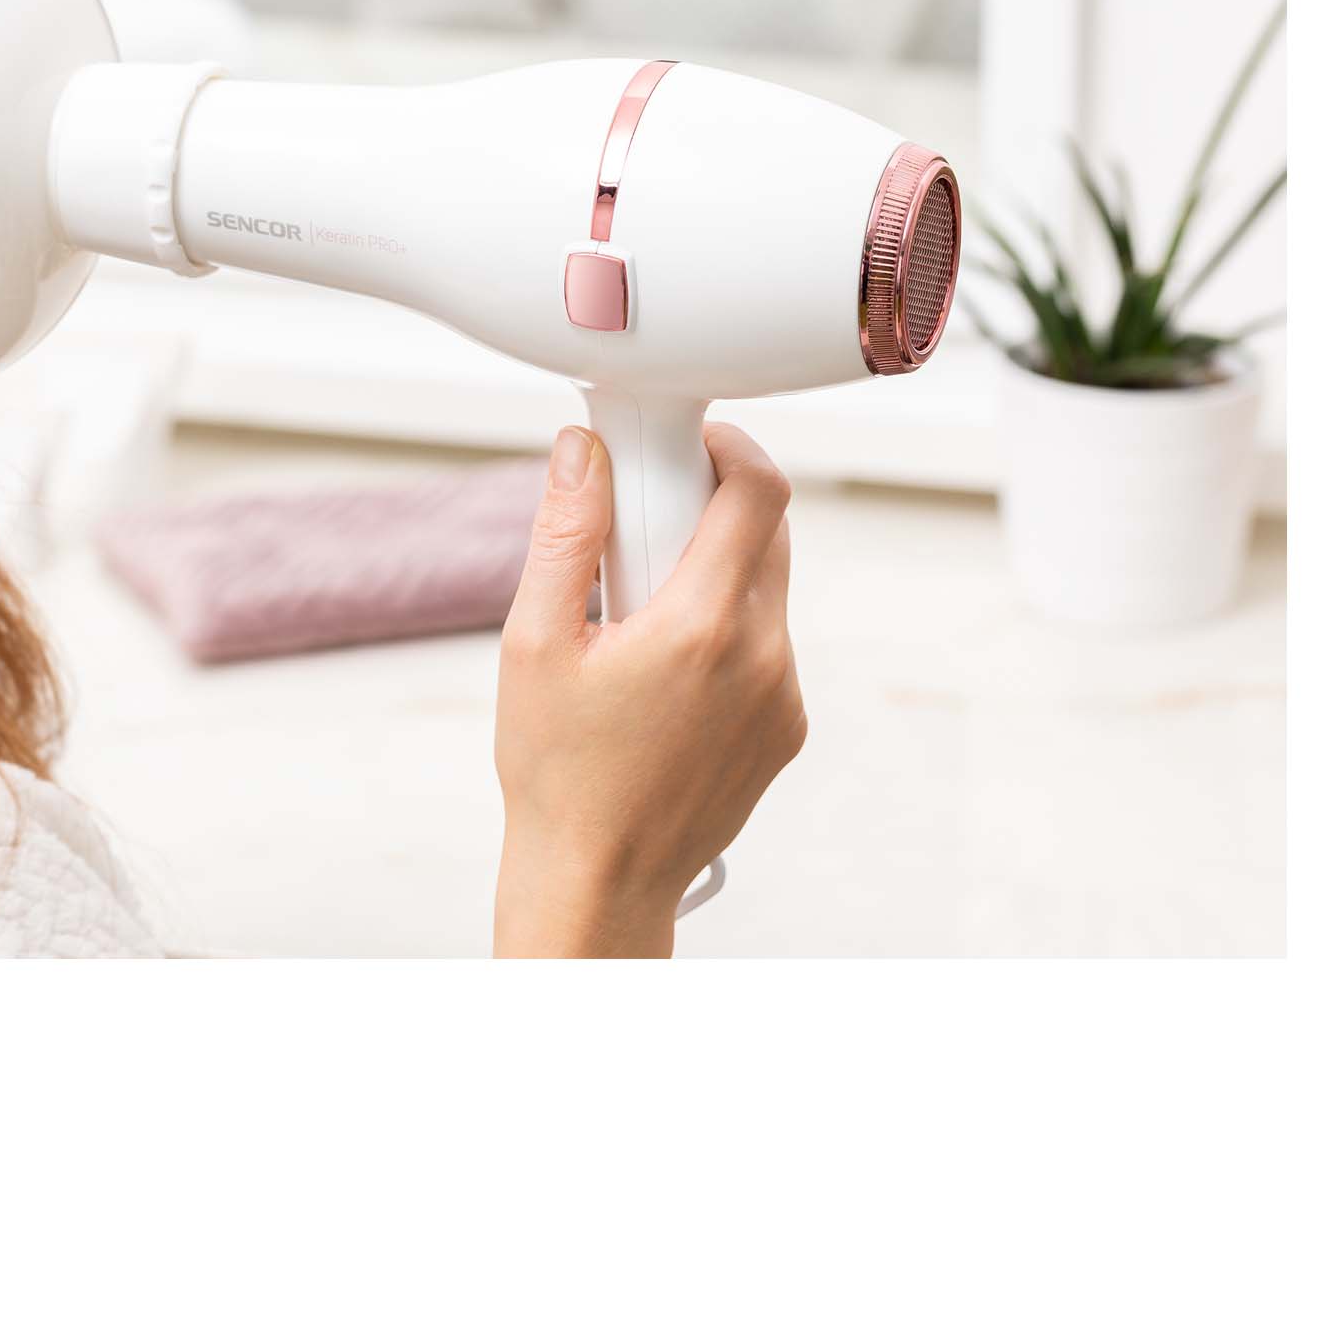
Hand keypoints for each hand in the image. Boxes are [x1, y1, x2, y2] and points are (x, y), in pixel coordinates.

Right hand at [492, 422, 805, 957]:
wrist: (598, 880)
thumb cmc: (556, 772)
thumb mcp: (534, 642)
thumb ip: (565, 534)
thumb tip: (582, 452)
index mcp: (704, 626)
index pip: (758, 490)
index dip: (725, 445)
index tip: (682, 440)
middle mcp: (764, 658)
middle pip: (766, 531)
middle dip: (706, 505)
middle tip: (636, 527)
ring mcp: (783, 697)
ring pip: (766, 587)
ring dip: (713, 569)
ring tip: (636, 614)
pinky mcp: (786, 728)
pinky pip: (766, 643)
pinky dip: (724, 626)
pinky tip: (660, 666)